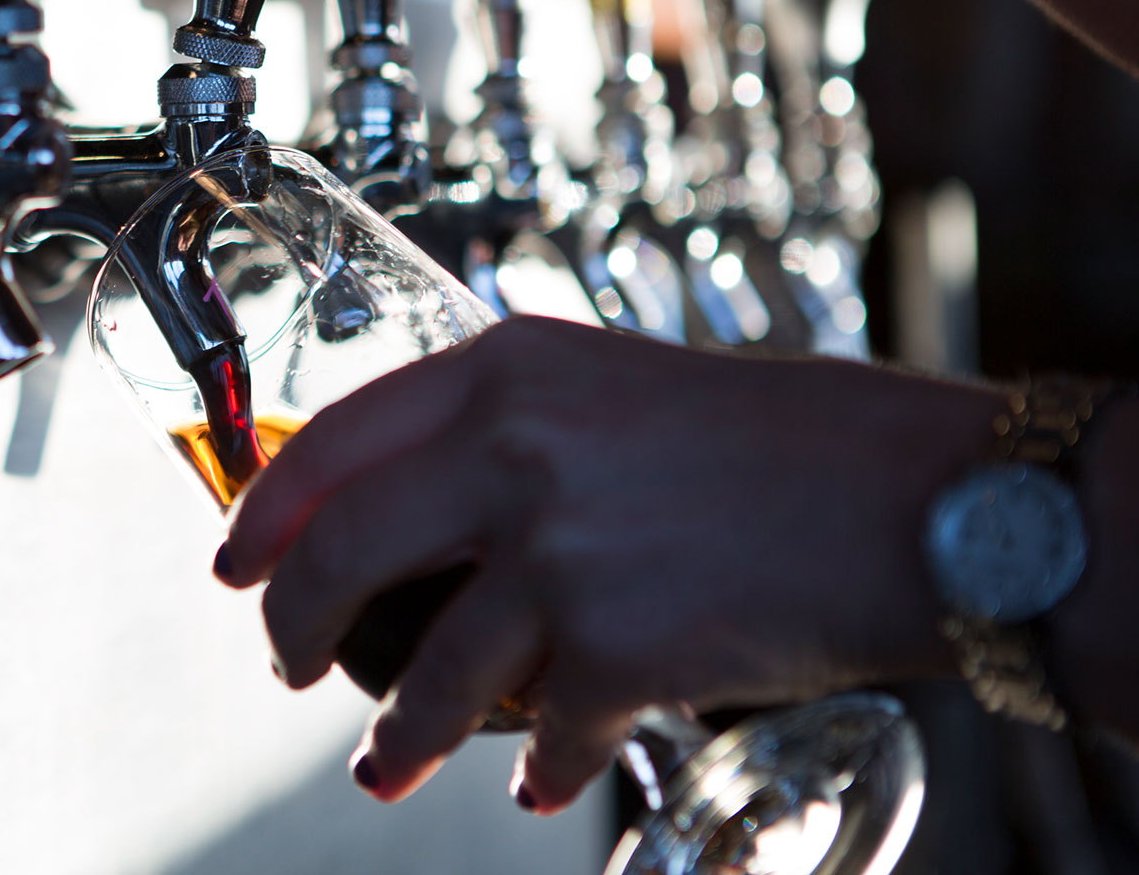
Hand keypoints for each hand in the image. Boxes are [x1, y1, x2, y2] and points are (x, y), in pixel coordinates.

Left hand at [215, 317, 995, 811]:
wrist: (911, 497)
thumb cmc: (774, 440)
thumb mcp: (609, 386)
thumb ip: (506, 429)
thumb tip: (410, 503)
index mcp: (504, 368)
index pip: (332, 442)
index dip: (262, 514)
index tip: (234, 560)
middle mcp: (512, 447)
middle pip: (337, 552)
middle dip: (290, 627)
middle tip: (283, 663)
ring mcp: (558, 549)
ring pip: (423, 671)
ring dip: (393, 736)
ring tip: (382, 762)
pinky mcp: (614, 646)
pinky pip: (537, 734)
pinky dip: (531, 768)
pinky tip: (537, 778)